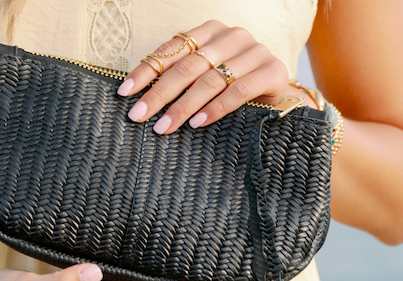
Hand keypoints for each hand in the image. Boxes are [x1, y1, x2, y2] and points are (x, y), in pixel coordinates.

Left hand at [118, 20, 291, 134]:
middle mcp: (232, 36)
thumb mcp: (205, 75)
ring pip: (211, 80)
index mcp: (210, 31)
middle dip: (159, 93)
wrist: (277, 90)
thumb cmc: (233, 82)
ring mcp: (254, 51)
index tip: (125, 93)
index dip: (146, 72)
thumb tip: (141, 98)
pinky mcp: (273, 71)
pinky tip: (198, 123)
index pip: (171, 50)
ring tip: (164, 126)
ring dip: (184, 106)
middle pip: (188, 66)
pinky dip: (216, 108)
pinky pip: (239, 91)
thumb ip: (181, 77)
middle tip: (139, 115)